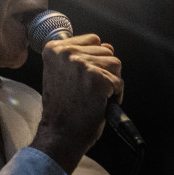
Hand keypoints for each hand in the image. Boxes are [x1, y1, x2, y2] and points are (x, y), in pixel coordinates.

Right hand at [31, 34, 123, 172]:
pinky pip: (119, 82)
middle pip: (105, 51)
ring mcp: (82, 64)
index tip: (82, 79)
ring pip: (115, 64)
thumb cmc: (62, 109)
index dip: (92, 61)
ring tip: (93, 98)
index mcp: (55, 48)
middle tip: (87, 92)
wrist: (59, 134)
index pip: (92, 39)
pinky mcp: (97, 78)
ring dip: (110, 83)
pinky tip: (99, 105)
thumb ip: (82, 56)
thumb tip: (108, 46)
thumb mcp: (63, 74)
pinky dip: (115, 96)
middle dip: (103, 72)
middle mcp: (66, 52)